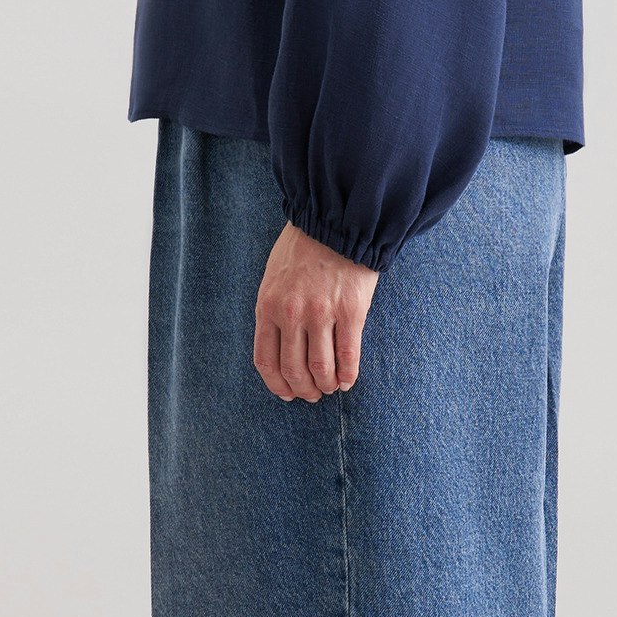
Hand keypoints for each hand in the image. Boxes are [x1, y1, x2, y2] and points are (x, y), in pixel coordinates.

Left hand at [253, 222, 378, 401]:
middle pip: (293, 370)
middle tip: (313, 395)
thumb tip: (281, 349)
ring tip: (331, 388)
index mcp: (267, 306)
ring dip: (326, 386)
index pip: (266, 360)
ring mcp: (321, 313)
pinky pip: (348, 355)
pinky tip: (348, 380)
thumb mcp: (273, 278)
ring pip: (321, 369)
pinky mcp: (350, 311)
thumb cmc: (303, 249)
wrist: (335, 222)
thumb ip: (274, 311)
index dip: (277, 385)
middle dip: (304, 390)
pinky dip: (348, 375)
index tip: (288, 394)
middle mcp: (291, 314)